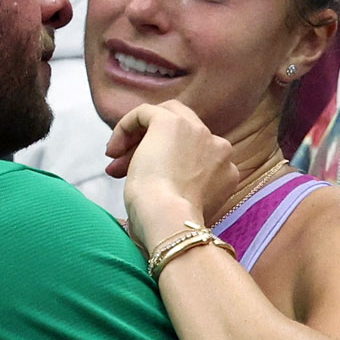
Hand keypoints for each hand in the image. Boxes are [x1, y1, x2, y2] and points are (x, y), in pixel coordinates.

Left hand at [107, 101, 237, 249]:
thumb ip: (184, 192)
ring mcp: (198, 131)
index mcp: (226, 172)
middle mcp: (218, 147)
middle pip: (183, 133)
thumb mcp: (186, 210)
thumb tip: (156, 186)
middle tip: (123, 169)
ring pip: (166, 116)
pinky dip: (125, 126)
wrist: (169, 222)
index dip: (167, 165)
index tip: (145, 184)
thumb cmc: (171, 227)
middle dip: (152, 148)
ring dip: (139, 137)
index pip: (196, 155)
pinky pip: (144, 112)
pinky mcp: (172, 122)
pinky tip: (112, 149)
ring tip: (115, 159)